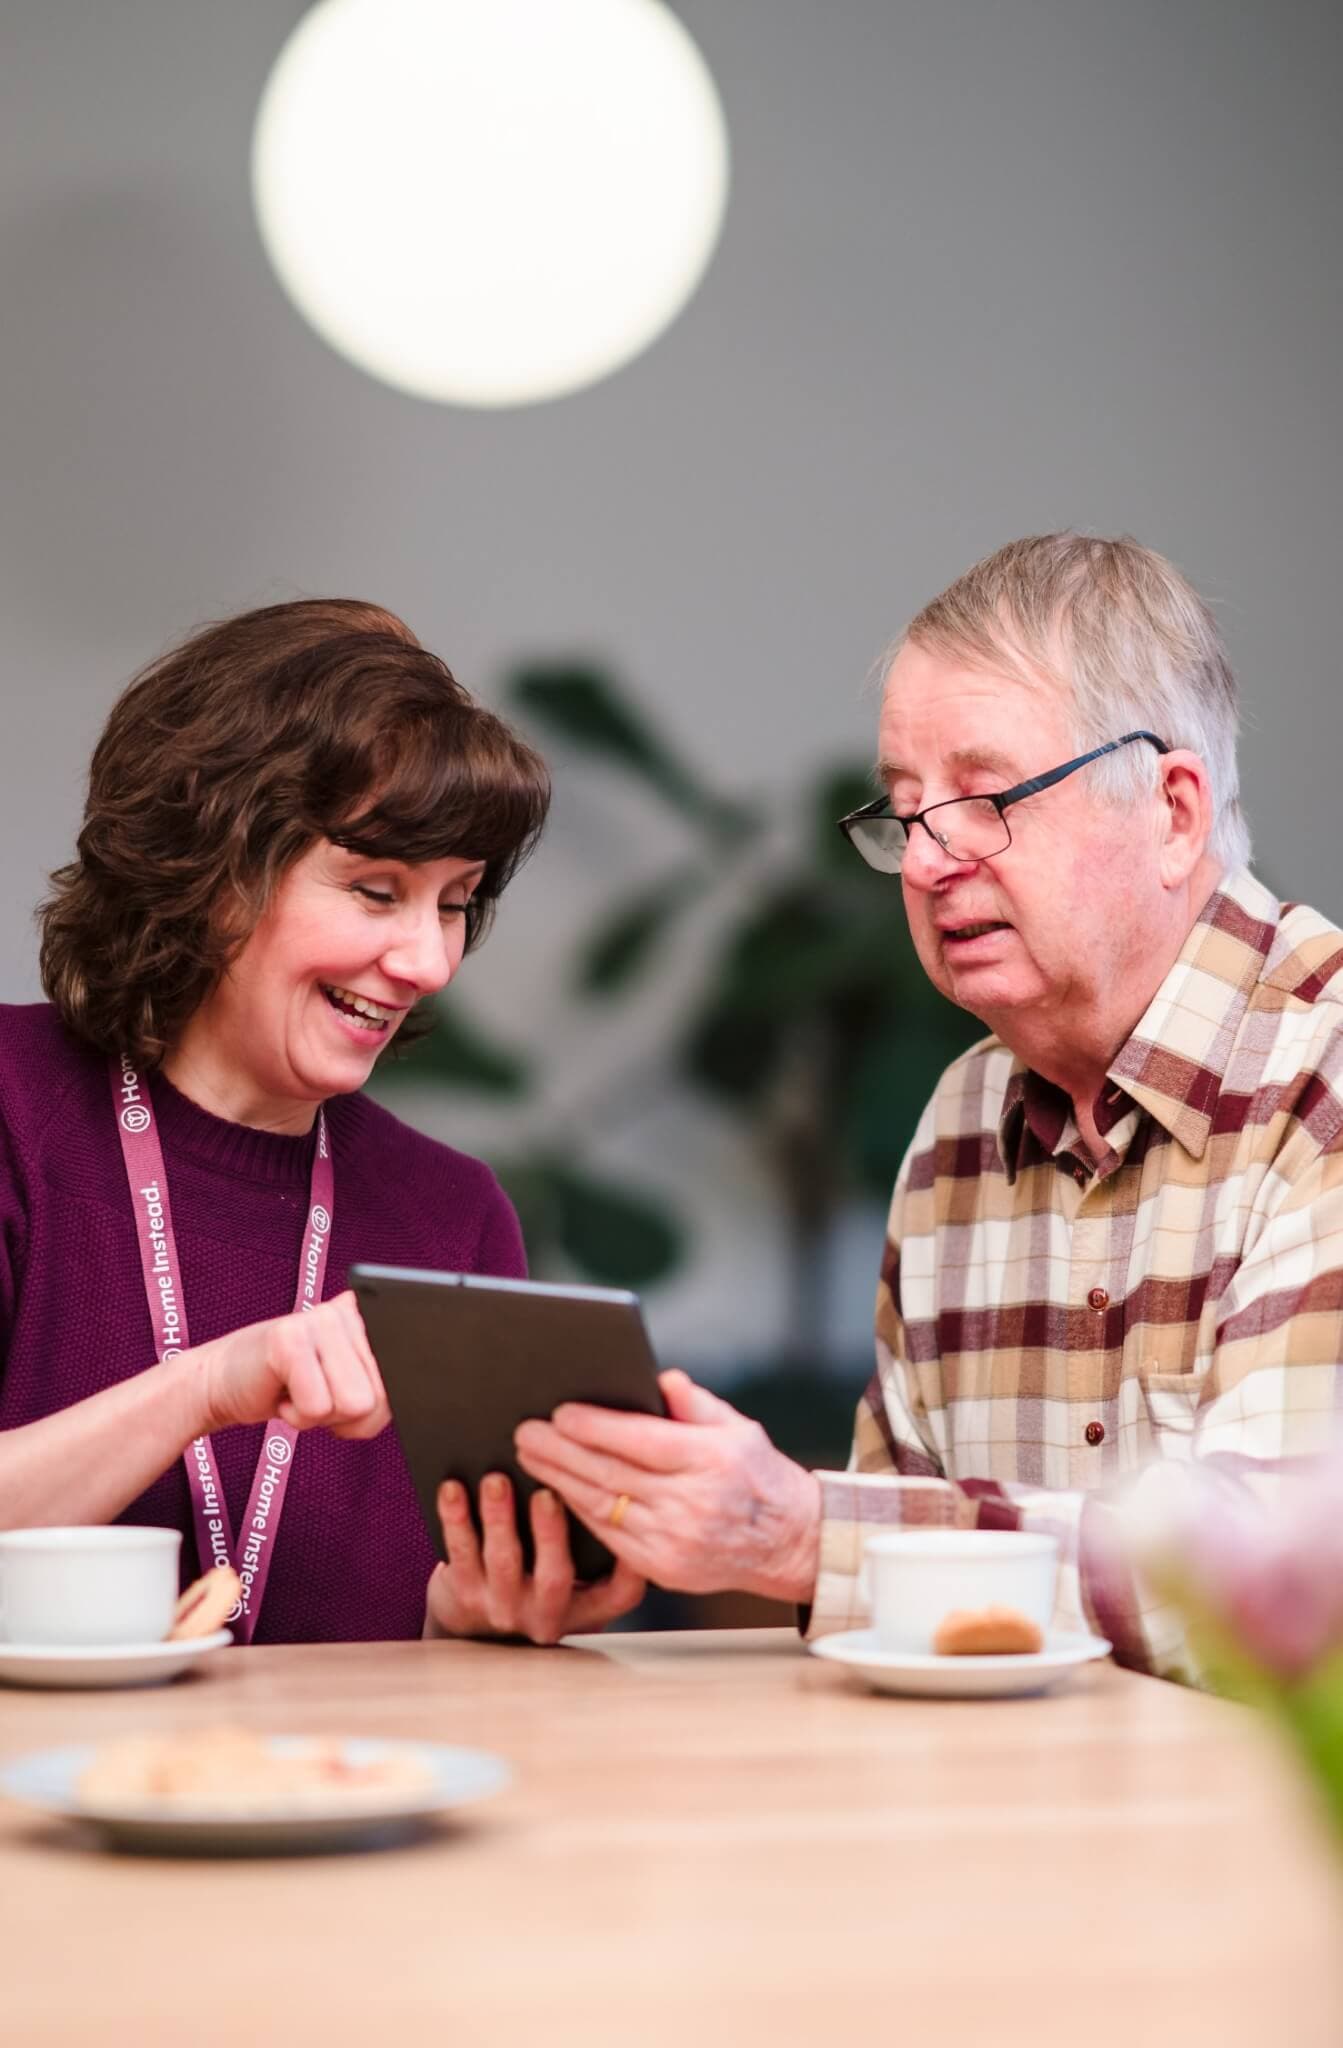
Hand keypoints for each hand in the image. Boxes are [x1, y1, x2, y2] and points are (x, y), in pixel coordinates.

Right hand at [193, 1291, 389, 1440]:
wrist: (221, 1381)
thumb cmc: (287, 1387)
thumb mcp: (344, 1388)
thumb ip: (379, 1391)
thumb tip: (396, 1399)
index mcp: (367, 1320)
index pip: (405, 1379)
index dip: (375, 1408)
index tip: (344, 1399)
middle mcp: (347, 1312)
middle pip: (380, 1399)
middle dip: (346, 1417)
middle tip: (315, 1395)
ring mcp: (317, 1320)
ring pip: (354, 1404)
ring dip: (320, 1416)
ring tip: (299, 1391)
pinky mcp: (289, 1339)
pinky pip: (317, 1408)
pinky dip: (297, 1416)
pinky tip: (281, 1391)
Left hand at [425, 1473, 645, 1645]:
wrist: (475, 1625)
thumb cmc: (538, 1578)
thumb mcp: (576, 1576)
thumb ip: (593, 1540)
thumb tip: (599, 1471)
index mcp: (585, 1607)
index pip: (619, 1594)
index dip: (632, 1566)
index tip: (631, 1521)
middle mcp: (547, 1614)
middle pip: (555, 1577)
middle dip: (550, 1532)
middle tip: (546, 1493)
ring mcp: (504, 1608)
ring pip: (503, 1562)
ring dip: (499, 1518)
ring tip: (495, 1481)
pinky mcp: (463, 1597)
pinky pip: (460, 1554)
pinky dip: (456, 1519)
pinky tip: (453, 1490)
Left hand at [514, 1370, 822, 1604]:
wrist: (788, 1542)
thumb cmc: (758, 1474)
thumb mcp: (738, 1427)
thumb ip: (694, 1403)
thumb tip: (658, 1379)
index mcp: (710, 1461)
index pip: (639, 1441)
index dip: (594, 1427)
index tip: (559, 1413)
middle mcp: (691, 1503)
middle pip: (610, 1473)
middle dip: (561, 1451)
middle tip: (525, 1432)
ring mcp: (674, 1541)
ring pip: (602, 1506)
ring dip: (559, 1481)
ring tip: (530, 1457)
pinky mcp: (662, 1569)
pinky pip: (609, 1536)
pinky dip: (579, 1511)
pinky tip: (558, 1491)